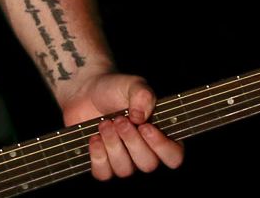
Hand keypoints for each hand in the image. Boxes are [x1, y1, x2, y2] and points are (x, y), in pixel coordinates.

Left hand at [60, 72, 183, 180]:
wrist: (86, 90)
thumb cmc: (115, 89)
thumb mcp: (133, 84)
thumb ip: (143, 95)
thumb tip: (140, 117)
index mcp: (161, 136)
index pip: (173, 157)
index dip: (161, 147)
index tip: (144, 127)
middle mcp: (145, 153)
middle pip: (148, 164)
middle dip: (132, 141)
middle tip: (119, 120)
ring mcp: (124, 161)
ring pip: (125, 170)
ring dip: (113, 145)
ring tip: (105, 124)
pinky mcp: (102, 163)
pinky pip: (103, 174)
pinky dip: (98, 156)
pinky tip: (94, 138)